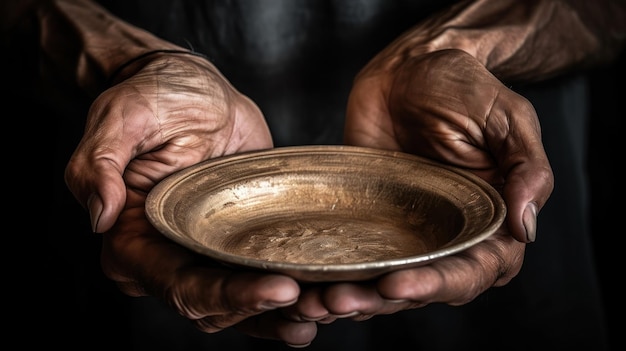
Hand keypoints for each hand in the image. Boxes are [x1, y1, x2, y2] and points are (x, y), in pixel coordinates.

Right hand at [64, 53, 316, 345]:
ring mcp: (205, 253)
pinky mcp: (238, 242)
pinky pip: (262, 277)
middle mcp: (168, 257)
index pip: (180, 286)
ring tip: (329, 310)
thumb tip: (101, 217)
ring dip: (283, 315)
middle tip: (316, 307)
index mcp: (134, 241)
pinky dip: (291, 295)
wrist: (191, 88)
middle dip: (264, 311)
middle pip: (216, 305)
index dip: (228, 295)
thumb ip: (99, 166)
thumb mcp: (120, 118)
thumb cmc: (151, 98)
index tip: (279, 288)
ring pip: (241, 305)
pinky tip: (323, 300)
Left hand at [282, 49, 552, 322]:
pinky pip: (353, 255)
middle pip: (419, 288)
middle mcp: (449, 237)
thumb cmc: (466, 90)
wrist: (412, 68)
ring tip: (316, 302)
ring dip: (352, 298)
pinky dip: (333, 275)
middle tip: (341, 299)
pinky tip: (306, 287)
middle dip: (380, 299)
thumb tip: (525, 228)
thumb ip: (527, 172)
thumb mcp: (509, 120)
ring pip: (382, 281)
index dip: (435, 285)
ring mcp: (407, 232)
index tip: (397, 283)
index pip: (470, 272)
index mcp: (490, 225)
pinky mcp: (371, 221)